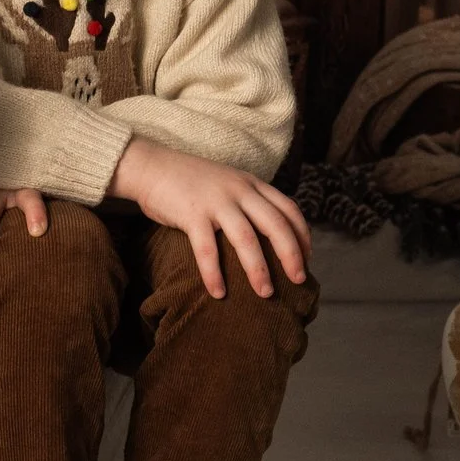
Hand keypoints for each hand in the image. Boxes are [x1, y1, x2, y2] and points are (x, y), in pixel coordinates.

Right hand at [108, 137, 309, 299]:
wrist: (151, 166)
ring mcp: (216, 201)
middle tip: (298, 281)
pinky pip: (207, 249)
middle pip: (276, 225)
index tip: (307, 258)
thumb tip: (265, 235)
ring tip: (265, 293)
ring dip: (259, 270)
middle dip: (291, 256)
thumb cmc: (189, 181)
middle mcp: (239, 190)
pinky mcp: (191, 214)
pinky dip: (214, 274)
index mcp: (251, 183)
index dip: (302, 236)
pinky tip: (218, 293)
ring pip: (247, 239)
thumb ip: (246, 201)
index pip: (289, 209)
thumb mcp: (228, 183)